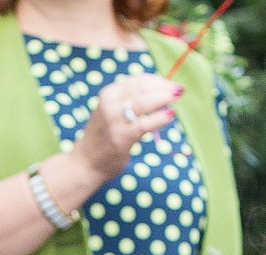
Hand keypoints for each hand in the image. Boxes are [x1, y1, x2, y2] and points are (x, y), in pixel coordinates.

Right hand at [64, 73, 182, 183]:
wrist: (85, 163)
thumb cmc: (103, 137)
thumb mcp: (112, 112)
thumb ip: (130, 101)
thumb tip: (160, 91)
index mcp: (108, 94)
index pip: (137, 80)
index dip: (157, 80)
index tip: (170, 84)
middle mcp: (110, 103)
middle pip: (142, 88)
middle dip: (164, 87)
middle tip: (180, 89)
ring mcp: (115, 120)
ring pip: (144, 103)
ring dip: (164, 98)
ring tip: (178, 96)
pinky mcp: (121, 137)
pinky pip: (145, 124)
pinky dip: (160, 118)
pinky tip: (170, 115)